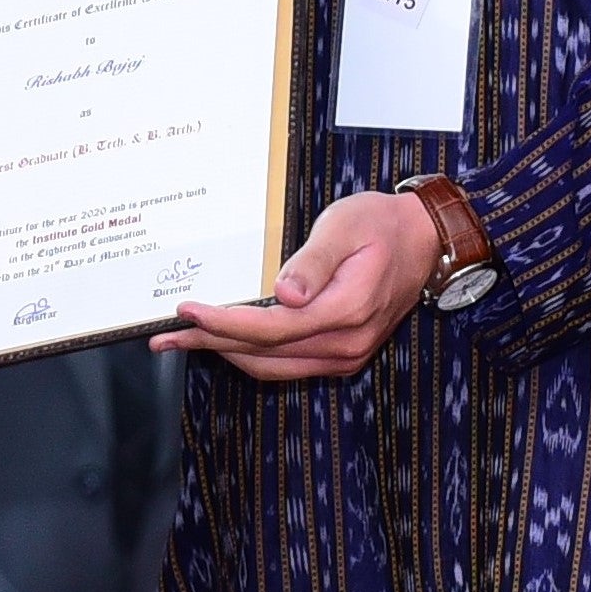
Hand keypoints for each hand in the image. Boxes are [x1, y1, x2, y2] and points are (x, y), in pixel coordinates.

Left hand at [150, 190, 435, 380]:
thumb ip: (313, 262)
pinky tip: (226, 343)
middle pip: (264, 352)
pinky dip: (253, 355)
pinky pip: (288, 364)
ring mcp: (345, 353)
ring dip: (226, 354)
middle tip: (167, 335)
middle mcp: (345, 342)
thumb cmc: (380, 226)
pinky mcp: (341, 353)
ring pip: (273, 365)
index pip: (271, 328)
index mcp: (346, 310)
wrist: (423, 241)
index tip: (187, 311)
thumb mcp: (345, 228)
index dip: (224, 324)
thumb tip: (284, 294)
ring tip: (185, 341)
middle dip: (210, 343)